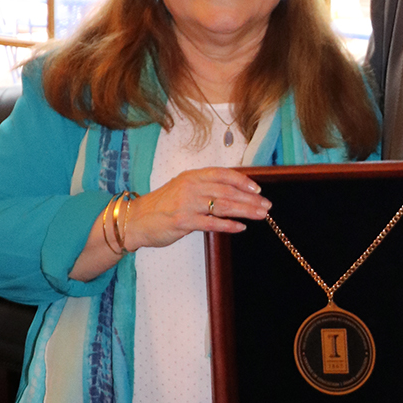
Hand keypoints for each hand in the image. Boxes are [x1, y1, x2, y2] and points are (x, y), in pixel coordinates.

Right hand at [70, 168, 269, 280]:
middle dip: (250, 199)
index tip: (258, 188)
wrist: (135, 219)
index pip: (224, 174)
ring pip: (223, 206)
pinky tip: (240, 227)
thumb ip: (205, 187)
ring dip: (245, 211)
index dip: (243, 181)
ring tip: (260, 215)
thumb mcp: (183, 187)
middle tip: (266, 205)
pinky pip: (211, 223)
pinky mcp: (183, 221)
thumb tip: (234, 191)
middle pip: (228, 191)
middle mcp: (191, 187)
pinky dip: (228, 225)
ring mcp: (187, 204)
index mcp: (193, 176)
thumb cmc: (163, 205)